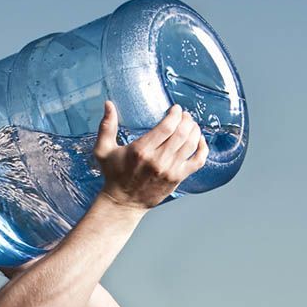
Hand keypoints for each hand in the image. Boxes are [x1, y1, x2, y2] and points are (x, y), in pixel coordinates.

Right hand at [92, 101, 208, 209]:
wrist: (123, 202)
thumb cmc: (114, 175)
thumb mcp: (103, 150)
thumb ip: (106, 126)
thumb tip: (108, 104)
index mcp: (141, 150)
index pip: (167, 127)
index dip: (175, 115)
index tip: (175, 109)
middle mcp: (158, 160)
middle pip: (182, 133)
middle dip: (186, 120)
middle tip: (184, 115)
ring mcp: (170, 170)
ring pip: (191, 144)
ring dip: (194, 130)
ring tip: (191, 124)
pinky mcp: (177, 178)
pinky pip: (198, 161)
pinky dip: (203, 148)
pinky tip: (200, 140)